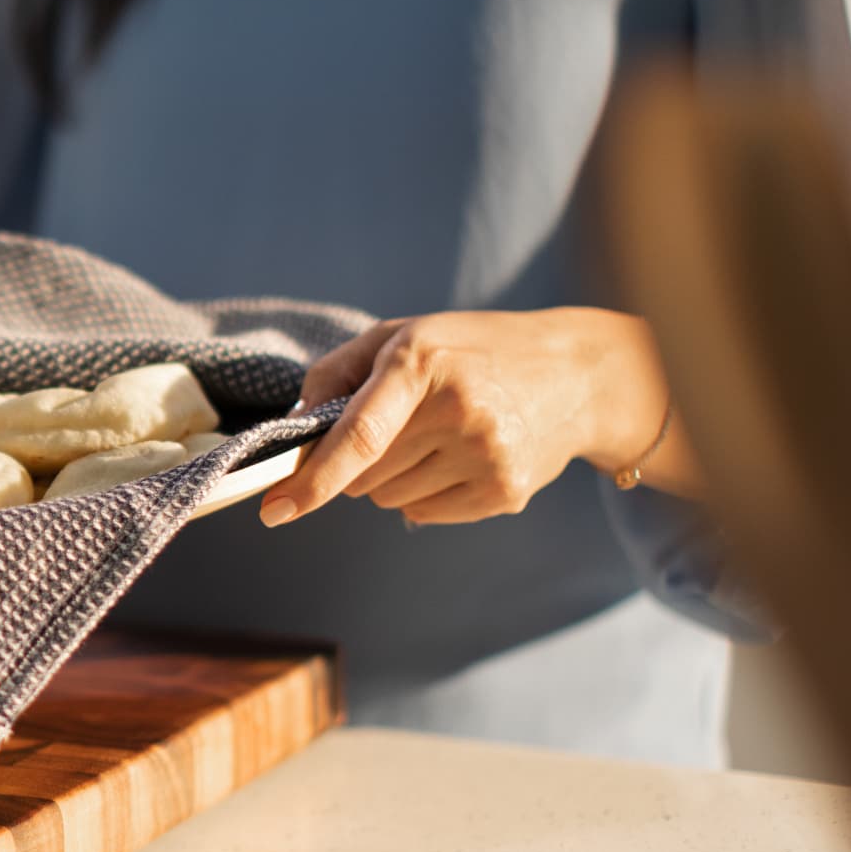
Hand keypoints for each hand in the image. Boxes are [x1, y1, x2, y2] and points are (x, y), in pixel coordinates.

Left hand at [259, 308, 680, 527]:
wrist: (576, 375)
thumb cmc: (471, 350)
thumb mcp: (403, 335)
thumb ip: (335, 374)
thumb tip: (294, 429)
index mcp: (421, 363)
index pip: (357, 436)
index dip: (311, 479)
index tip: (273, 511)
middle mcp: (458, 411)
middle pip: (363, 476)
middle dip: (358, 463)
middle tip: (399, 427)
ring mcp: (486, 456)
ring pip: (388, 500)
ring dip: (392, 479)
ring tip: (437, 437)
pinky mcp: (505, 493)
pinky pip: (423, 516)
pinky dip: (424, 495)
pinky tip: (460, 458)